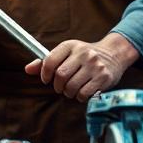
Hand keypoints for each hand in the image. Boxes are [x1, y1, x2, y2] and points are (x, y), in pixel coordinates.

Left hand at [24, 32, 138, 101]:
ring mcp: (95, 65)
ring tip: (74, 88)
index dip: (45, 74)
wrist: (115, 53)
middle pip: (60, 76)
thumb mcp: (67, 53)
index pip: (50, 61)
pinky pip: (83, 94)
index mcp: (71, 45)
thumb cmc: (86, 56)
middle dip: (58, 86)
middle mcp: (84, 53)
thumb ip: (47, 61)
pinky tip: (84, 90)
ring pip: (71, 87)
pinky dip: (80, 97)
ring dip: (69, 92)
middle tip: (62, 86)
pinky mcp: (103, 77)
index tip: (47, 79)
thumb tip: (28, 69)